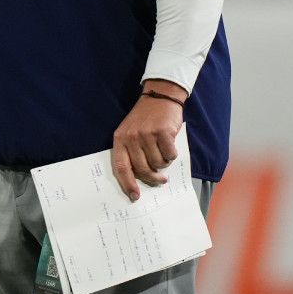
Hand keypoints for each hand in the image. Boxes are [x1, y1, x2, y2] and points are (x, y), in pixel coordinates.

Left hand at [110, 82, 185, 201]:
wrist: (160, 96)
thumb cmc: (146, 119)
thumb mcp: (131, 132)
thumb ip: (132, 152)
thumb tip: (141, 179)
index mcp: (120, 139)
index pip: (121, 167)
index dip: (127, 184)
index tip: (135, 196)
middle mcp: (131, 137)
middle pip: (142, 169)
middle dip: (153, 178)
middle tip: (161, 180)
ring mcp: (147, 134)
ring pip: (158, 163)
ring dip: (164, 162)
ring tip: (163, 151)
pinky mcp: (162, 132)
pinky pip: (170, 155)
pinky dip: (172, 154)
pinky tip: (170, 143)